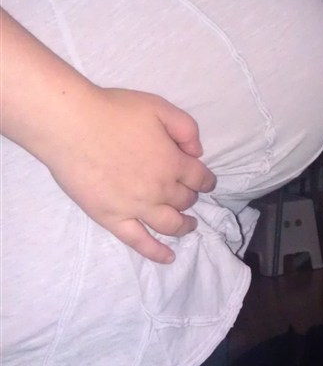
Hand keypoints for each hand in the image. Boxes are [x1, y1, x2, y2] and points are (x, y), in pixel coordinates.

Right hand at [45, 86, 215, 263]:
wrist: (72, 126)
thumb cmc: (114, 112)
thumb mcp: (159, 107)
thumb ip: (186, 128)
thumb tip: (198, 153)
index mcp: (173, 162)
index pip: (199, 177)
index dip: (206, 180)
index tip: (206, 182)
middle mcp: (160, 189)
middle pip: (185, 200)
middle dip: (191, 198)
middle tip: (188, 195)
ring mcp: (137, 207)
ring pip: (170, 224)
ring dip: (184, 226)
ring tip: (190, 226)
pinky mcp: (113, 219)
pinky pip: (140, 242)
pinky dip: (157, 252)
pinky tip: (168, 257)